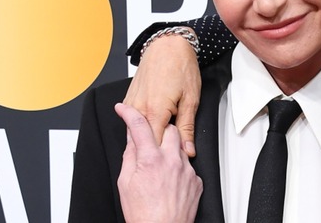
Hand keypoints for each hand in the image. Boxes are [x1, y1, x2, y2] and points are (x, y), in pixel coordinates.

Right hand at [116, 103, 202, 222]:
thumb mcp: (125, 182)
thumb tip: (131, 140)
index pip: (140, 126)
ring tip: (159, 167)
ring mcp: (187, 170)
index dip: (129, 113)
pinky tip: (170, 180)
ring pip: (180, 147)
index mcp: (151, 160)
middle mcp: (172, 161)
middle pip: (169, 129)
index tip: (123, 109)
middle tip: (150, 141)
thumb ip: (130, 156)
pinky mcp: (196, 180)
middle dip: (159, 130)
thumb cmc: (143, 213)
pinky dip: (179, 168)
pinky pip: (188, 165)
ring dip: (170, 149)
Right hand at [123, 34, 201, 156]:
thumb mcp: (191, 100)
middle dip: (156, 150)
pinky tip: (155, 128)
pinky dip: (144, 127)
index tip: (172, 164)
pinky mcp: (130, 99)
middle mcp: (139, 109)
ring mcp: (132, 104)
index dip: (164, 157)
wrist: (167, 46)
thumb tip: (188, 150)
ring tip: (163, 140)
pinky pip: (134, 121)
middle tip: (170, 155)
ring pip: (137, 132)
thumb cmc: (181, 67)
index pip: (154, 146)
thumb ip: (187, 128)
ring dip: (149, 138)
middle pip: (144, 141)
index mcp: (155, 111)